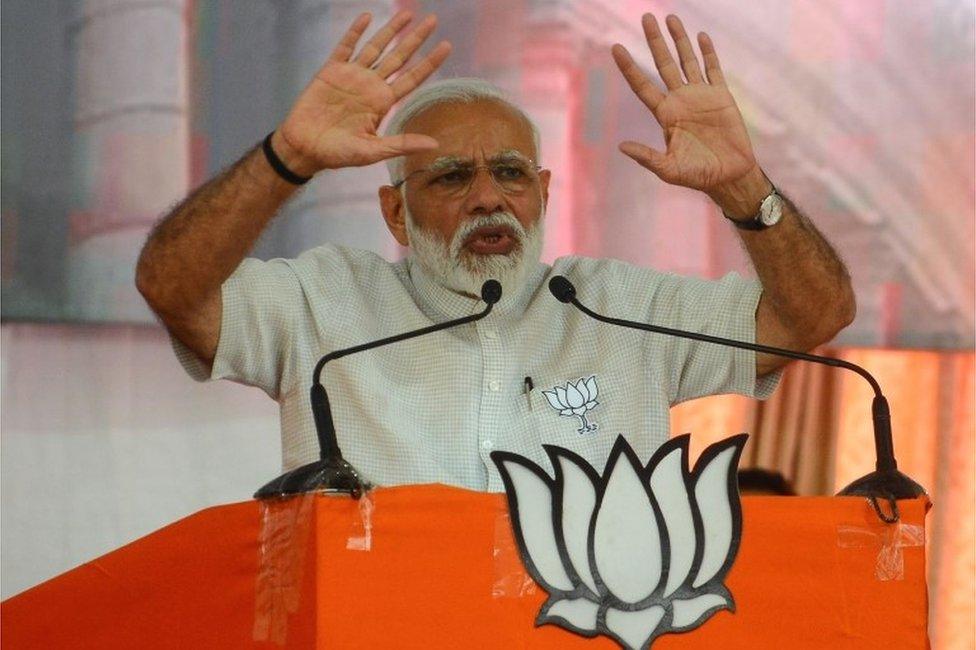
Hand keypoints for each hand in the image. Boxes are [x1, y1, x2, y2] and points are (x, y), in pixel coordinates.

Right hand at [274, 11, 450, 174]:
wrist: (304, 147)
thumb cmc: (338, 154)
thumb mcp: (373, 151)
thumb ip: (401, 144)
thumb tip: (434, 145)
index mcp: (383, 103)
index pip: (412, 78)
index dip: (429, 62)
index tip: (446, 46)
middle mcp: (371, 86)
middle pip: (399, 57)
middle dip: (416, 39)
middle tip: (433, 20)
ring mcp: (352, 76)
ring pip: (376, 47)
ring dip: (391, 30)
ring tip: (408, 14)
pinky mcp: (331, 71)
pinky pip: (345, 46)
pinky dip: (355, 32)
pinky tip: (367, 17)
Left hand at [612, 15, 769, 213]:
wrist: (730, 175)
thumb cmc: (698, 176)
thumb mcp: (669, 170)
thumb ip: (647, 158)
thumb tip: (622, 147)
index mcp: (665, 115)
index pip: (642, 85)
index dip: (629, 67)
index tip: (616, 48)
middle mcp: (680, 101)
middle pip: (663, 64)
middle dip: (654, 42)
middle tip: (645, 18)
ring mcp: (700, 96)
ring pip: (686, 60)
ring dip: (679, 40)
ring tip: (670, 18)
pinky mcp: (721, 96)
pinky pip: (713, 68)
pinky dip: (708, 52)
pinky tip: (701, 36)